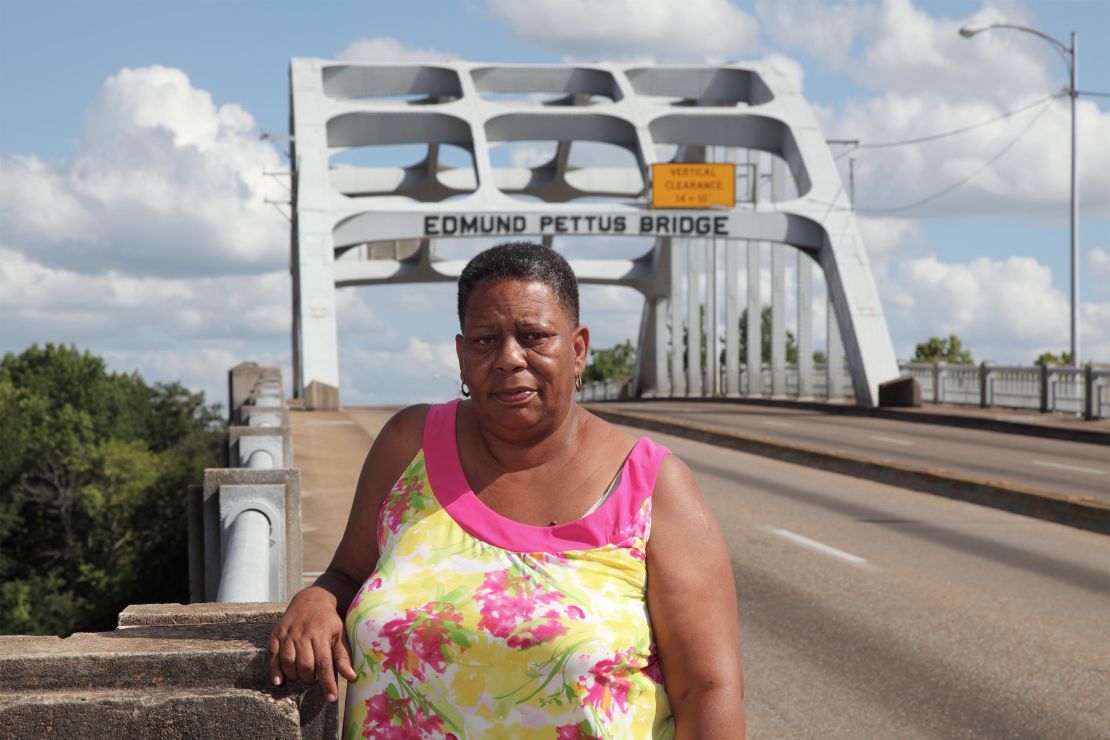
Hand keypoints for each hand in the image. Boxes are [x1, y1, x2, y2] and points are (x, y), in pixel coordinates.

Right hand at [267, 586, 357, 701]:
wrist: (311, 600)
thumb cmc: (328, 621)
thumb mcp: (340, 634)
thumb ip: (343, 656)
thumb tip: (352, 676)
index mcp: (321, 635)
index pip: (324, 663)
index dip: (328, 683)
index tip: (331, 698)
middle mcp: (303, 634)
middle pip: (305, 665)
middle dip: (310, 679)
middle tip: (313, 679)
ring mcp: (288, 634)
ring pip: (288, 662)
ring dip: (294, 676)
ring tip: (301, 677)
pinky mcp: (276, 635)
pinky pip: (272, 655)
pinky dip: (274, 670)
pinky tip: (279, 681)